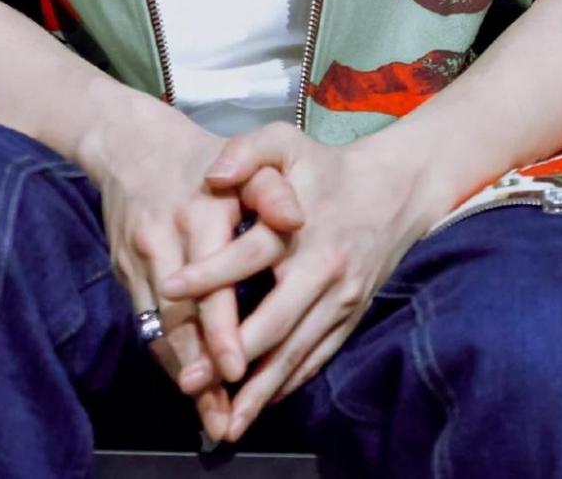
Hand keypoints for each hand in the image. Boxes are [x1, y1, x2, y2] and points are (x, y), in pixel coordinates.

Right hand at [92, 95, 305, 441]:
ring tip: (211, 416)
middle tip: (226, 418)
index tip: (238, 370)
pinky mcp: (122, 272)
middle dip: (203, 373)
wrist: (132, 144)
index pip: (210, 285)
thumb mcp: (248, 157)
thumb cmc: (204, 156)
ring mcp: (137, 260)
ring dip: (184, 375)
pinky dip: (167, 355)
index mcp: (198, 216)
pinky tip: (187, 381)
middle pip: (180, 320)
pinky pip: (145, 323)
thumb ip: (273, 188)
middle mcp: (163, 242)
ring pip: (159, 329)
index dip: (222, 331)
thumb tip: (296, 218)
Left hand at [158, 121, 437, 440]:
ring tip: (223, 417)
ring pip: (296, 353)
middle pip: (274, 323)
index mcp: (302, 229)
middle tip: (189, 380)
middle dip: (230, 356)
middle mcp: (324, 270)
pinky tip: (261, 402)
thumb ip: (247, 151)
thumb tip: (212, 174)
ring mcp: (341, 300)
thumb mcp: (285, 144)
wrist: (392, 190)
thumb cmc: (325, 168)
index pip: (249, 255)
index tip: (169, 290)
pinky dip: (289, 384)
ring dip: (259, 388)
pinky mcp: (350, 317)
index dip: (209, 275)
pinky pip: (317, 358)